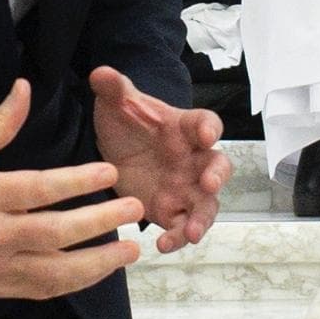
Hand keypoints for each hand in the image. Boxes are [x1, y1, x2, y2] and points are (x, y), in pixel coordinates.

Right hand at [0, 80, 142, 295]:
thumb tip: (24, 87)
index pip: (38, 189)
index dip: (77, 181)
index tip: (110, 172)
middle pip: (55, 232)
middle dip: (99, 221)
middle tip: (134, 208)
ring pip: (56, 271)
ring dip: (99, 263)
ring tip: (131, 249)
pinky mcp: (1, 289)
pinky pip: (46, 290)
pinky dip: (78, 283)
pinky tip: (103, 270)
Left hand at [89, 67, 229, 253]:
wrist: (114, 151)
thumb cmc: (127, 123)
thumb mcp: (117, 104)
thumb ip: (114, 89)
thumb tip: (101, 72)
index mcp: (184, 128)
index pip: (206, 123)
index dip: (209, 128)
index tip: (206, 135)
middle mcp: (193, 159)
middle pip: (218, 166)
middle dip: (217, 176)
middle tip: (210, 185)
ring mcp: (186, 187)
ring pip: (206, 204)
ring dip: (203, 219)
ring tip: (192, 233)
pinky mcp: (172, 210)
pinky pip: (182, 226)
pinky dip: (178, 238)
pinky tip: (163, 245)